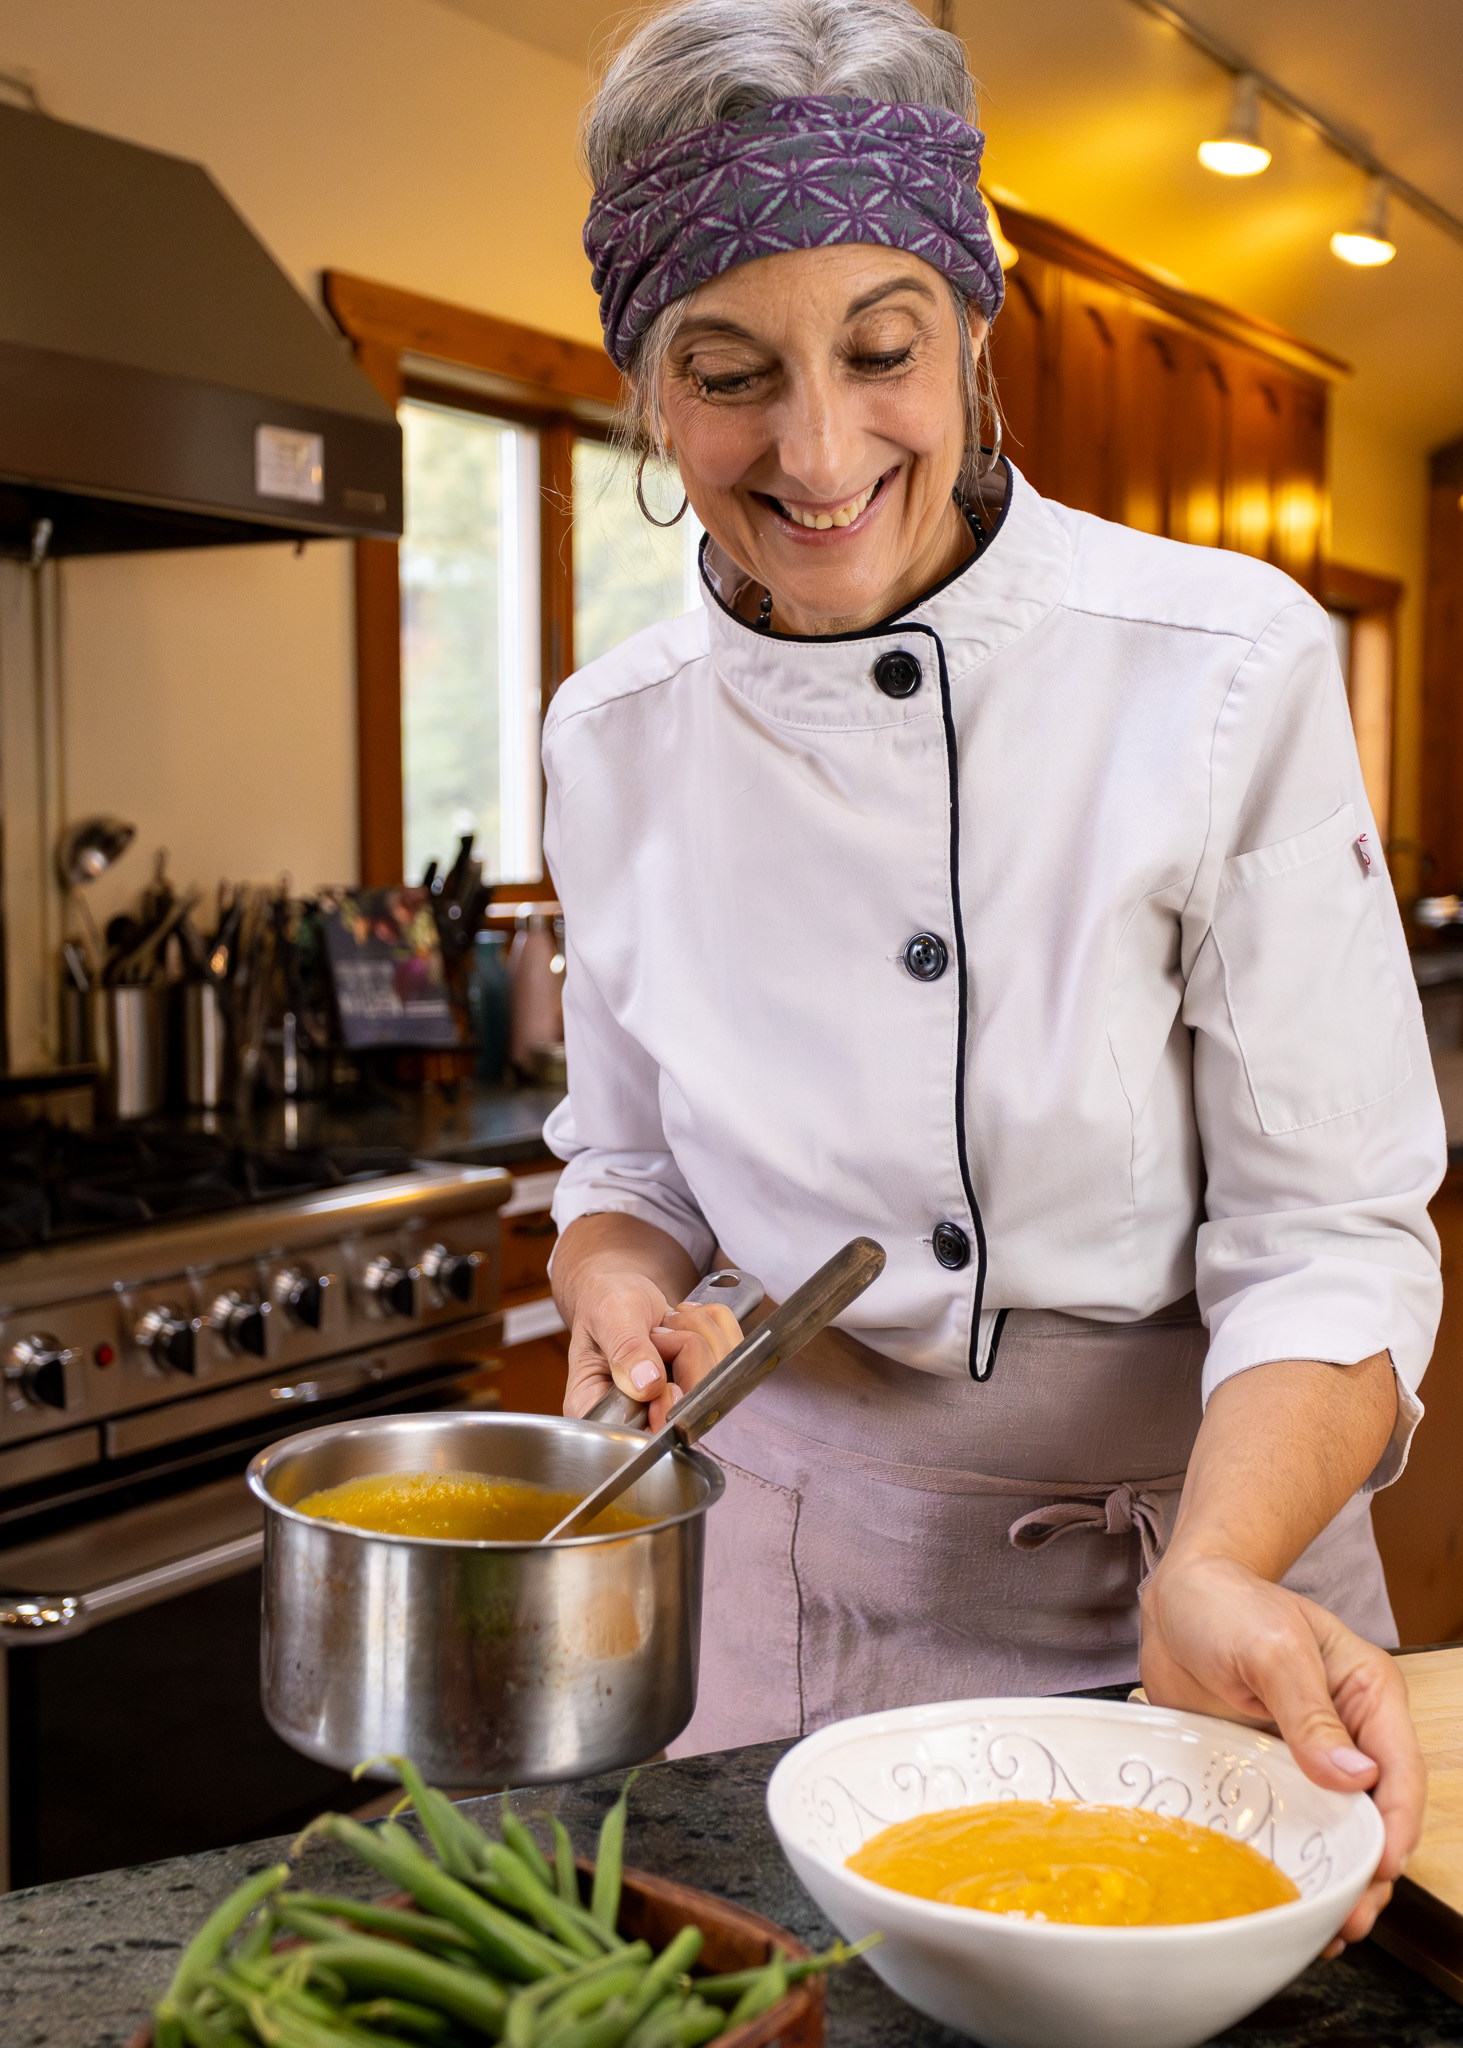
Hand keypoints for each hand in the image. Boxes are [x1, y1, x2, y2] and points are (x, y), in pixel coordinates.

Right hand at [564, 1273, 742, 1429]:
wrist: (619, 1292)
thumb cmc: (604, 1303)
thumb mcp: (609, 1317)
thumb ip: (626, 1349)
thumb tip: (647, 1386)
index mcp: (602, 1412)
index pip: (643, 1439)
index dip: (666, 1414)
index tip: (665, 1381)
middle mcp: (640, 1416)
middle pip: (693, 1406)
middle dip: (686, 1351)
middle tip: (656, 1332)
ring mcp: (675, 1402)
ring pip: (719, 1375)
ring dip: (700, 1332)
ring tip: (666, 1323)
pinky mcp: (701, 1382)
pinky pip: (733, 1353)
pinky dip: (715, 1325)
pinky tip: (685, 1321)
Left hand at [1141, 1550, 1424, 1951]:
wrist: (1173, 1598)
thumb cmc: (1227, 1603)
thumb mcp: (1272, 1647)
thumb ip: (1310, 1711)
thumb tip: (1356, 1779)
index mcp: (1366, 1694)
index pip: (1399, 1771)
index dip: (1395, 1826)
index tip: (1377, 1868)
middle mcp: (1346, 1731)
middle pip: (1374, 1814)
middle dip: (1369, 1870)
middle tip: (1349, 1919)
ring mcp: (1305, 1756)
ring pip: (1335, 1829)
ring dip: (1333, 1877)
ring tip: (1325, 1928)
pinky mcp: (1266, 1772)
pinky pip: (1288, 1824)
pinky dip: (1293, 1862)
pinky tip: (1283, 1895)